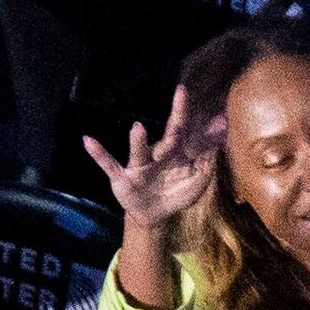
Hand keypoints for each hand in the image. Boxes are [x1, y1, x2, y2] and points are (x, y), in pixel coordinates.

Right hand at [82, 88, 222, 227]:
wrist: (155, 215)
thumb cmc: (177, 193)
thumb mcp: (198, 181)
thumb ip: (208, 161)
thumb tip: (220, 139)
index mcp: (178, 154)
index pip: (191, 133)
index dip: (203, 124)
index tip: (218, 110)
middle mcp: (158, 154)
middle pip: (169, 134)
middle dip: (177, 115)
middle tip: (182, 93)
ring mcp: (139, 164)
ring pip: (139, 150)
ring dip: (138, 140)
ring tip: (138, 128)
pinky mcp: (122, 177)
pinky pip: (108, 164)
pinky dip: (99, 154)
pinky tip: (88, 141)